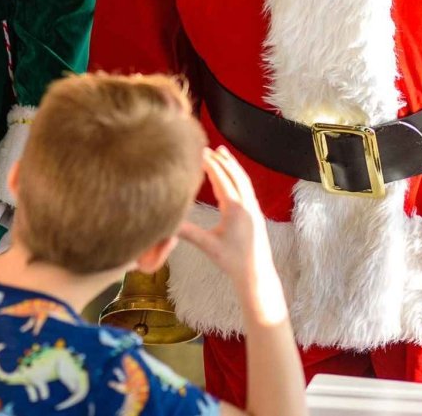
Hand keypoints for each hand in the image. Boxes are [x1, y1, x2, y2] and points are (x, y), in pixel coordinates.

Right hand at [175, 146, 288, 325]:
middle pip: (234, 173)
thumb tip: (165, 221)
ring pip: (243, 178)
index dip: (209, 163)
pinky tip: (231, 173)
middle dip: (220, 159)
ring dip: (231, 163)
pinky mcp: (256, 212)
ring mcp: (254, 207)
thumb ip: (187, 231)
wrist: (257, 274)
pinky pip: (246, 186)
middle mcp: (247, 203)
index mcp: (236, 208)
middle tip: (205, 147)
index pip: (221, 178)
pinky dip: (237, 174)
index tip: (197, 151)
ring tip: (221, 151)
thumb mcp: (207, 245)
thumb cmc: (232, 261)